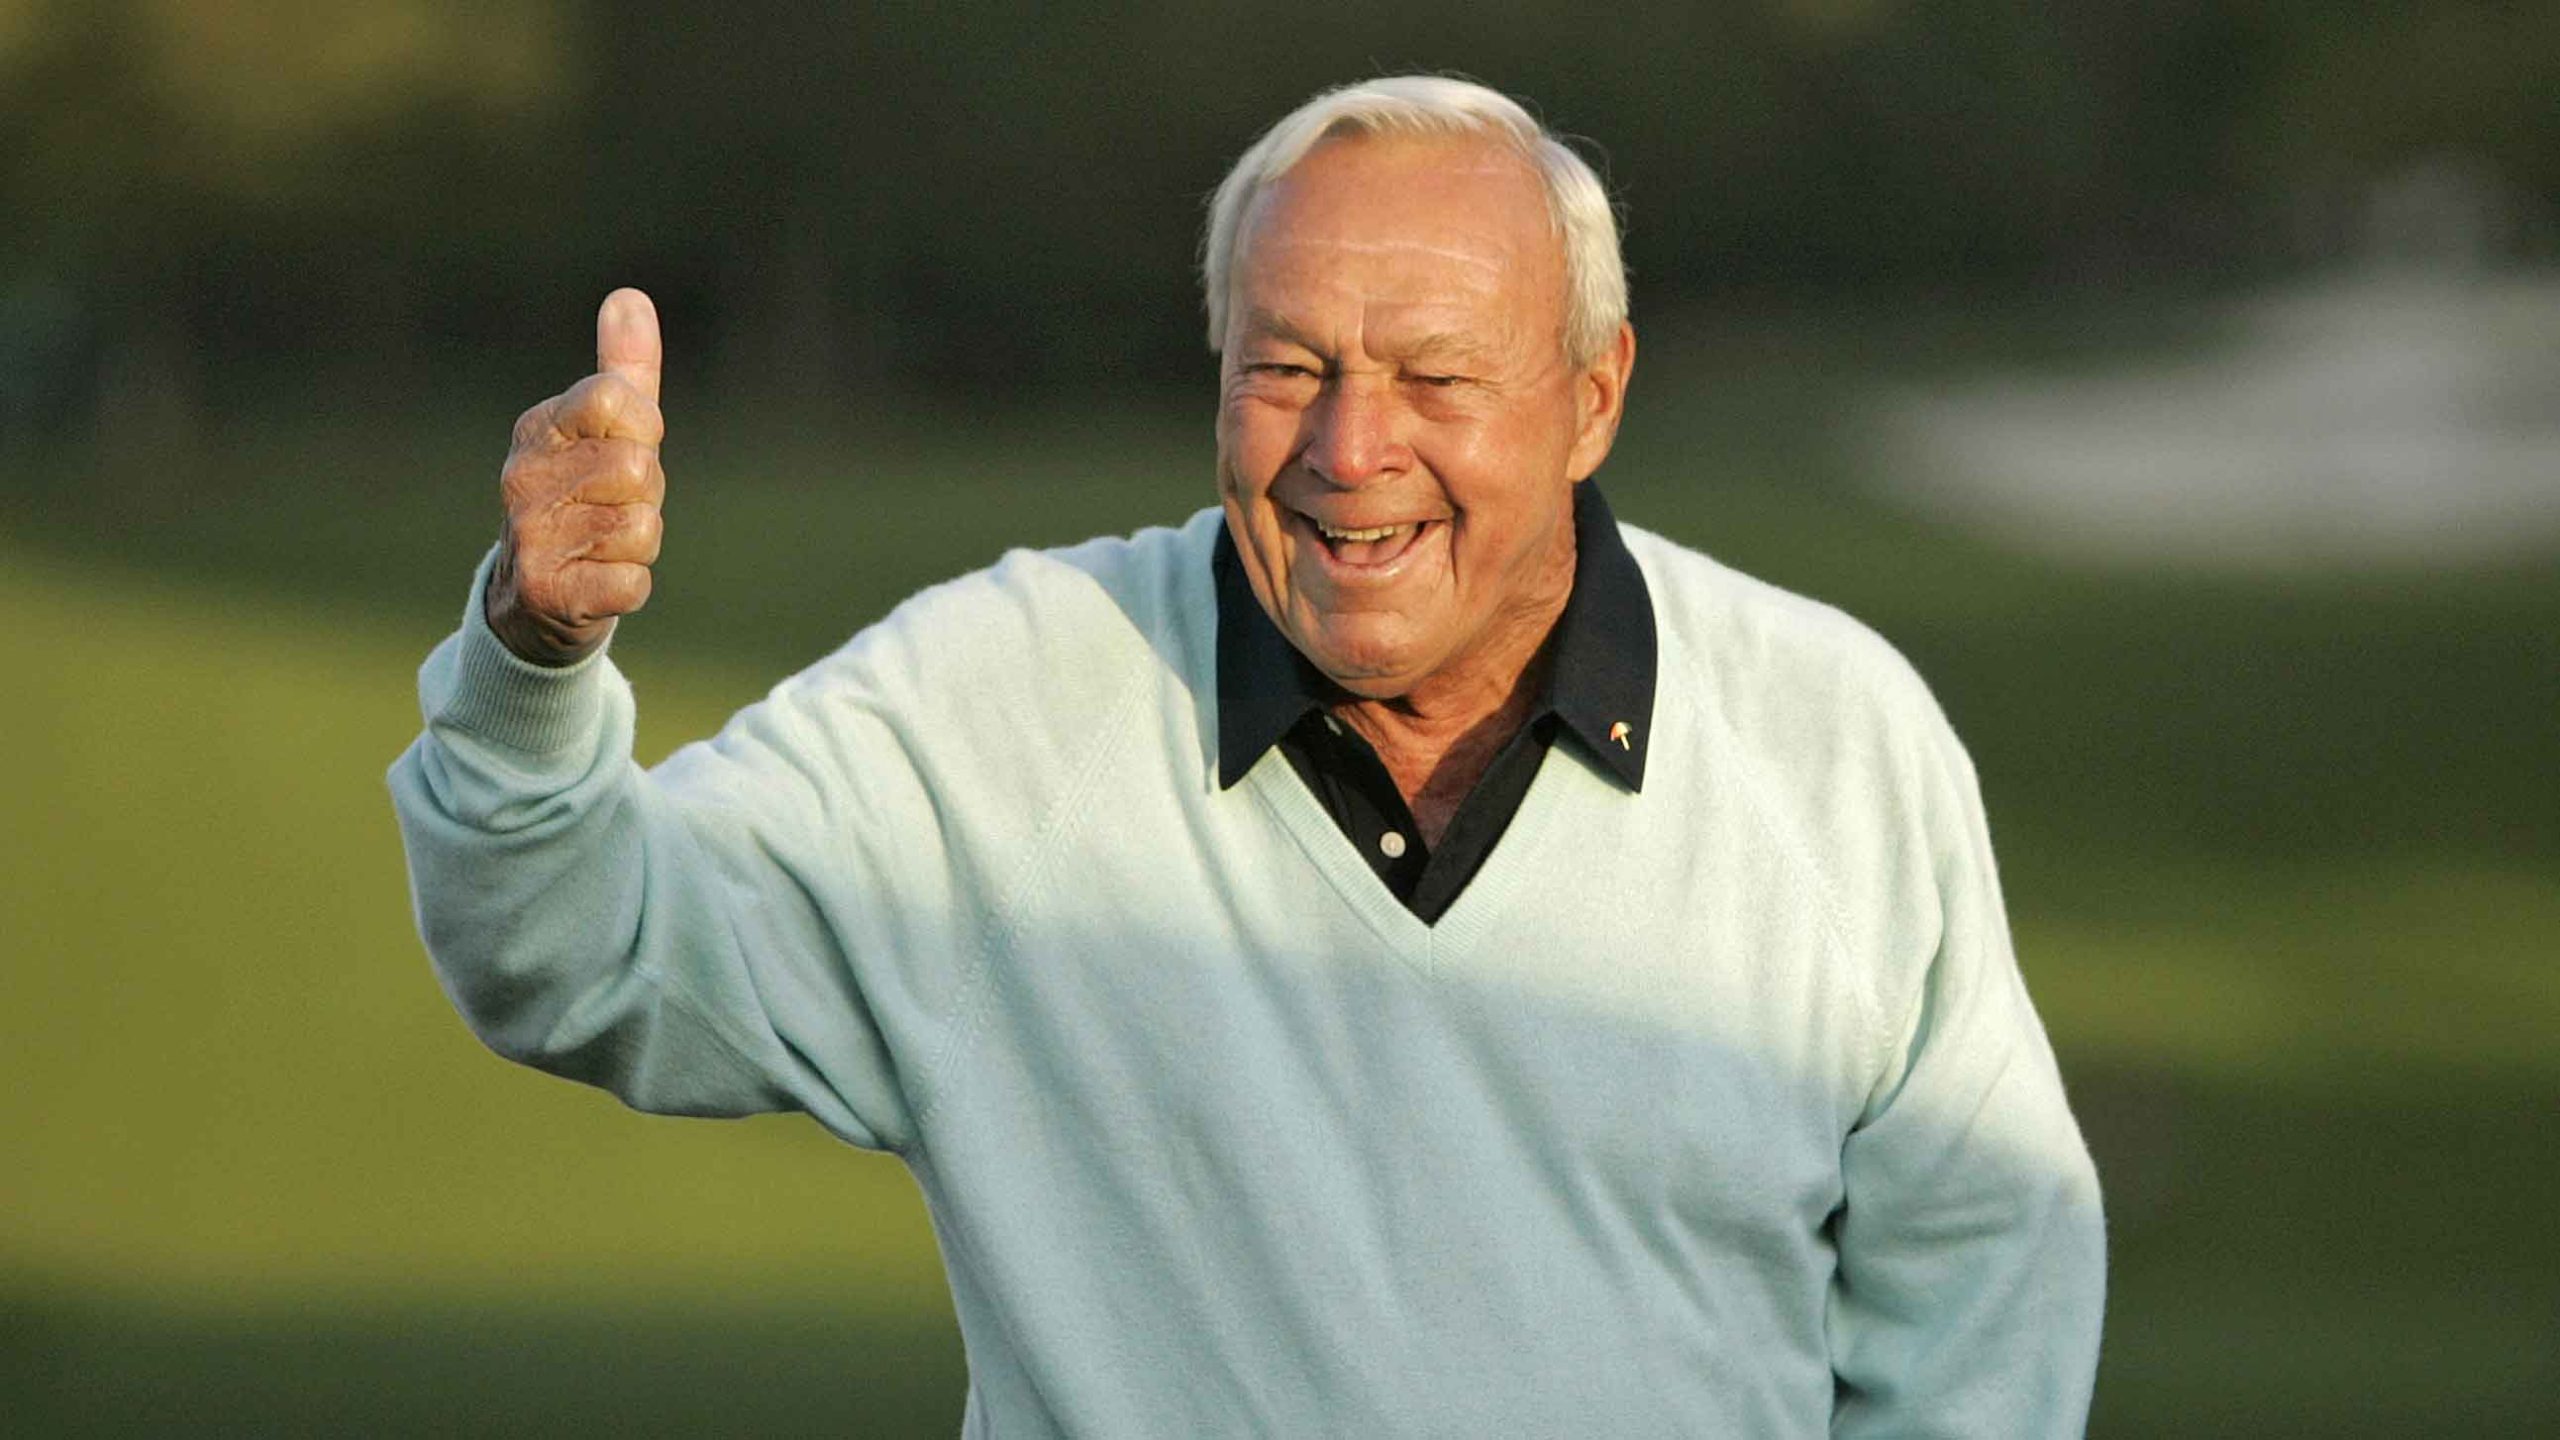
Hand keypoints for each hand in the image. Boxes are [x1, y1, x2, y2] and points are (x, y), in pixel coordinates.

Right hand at [485, 288, 667, 666]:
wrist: (533, 600)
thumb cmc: (583, 500)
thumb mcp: (601, 431)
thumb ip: (623, 368)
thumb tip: (629, 296)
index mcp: (537, 430)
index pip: (616, 399)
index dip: (642, 427)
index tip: (624, 448)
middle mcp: (522, 479)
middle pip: (638, 467)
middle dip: (646, 493)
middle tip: (612, 506)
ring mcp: (531, 538)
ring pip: (641, 526)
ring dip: (639, 541)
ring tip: (602, 544)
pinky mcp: (549, 593)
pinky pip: (633, 580)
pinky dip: (631, 584)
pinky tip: (599, 580)